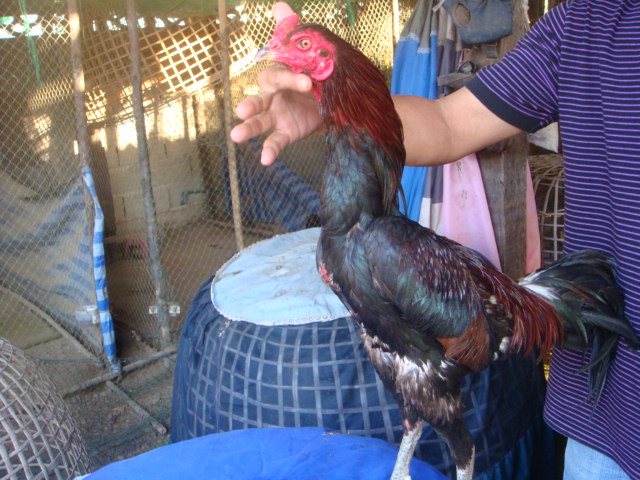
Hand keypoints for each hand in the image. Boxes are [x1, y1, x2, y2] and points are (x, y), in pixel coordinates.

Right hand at [229, 2, 321, 164]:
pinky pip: (276, 142)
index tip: (306, 81)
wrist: (328, 97)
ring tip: (236, 136)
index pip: (277, 75)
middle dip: (250, 105)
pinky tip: (265, 160)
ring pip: (259, 122)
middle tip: (241, 111)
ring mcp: (276, 116)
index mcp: (276, 76)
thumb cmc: (312, 72)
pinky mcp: (286, 132)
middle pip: (257, 100)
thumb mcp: (306, 52)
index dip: (290, 78)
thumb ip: (290, 31)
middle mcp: (271, 97)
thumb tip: (279, 5)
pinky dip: (270, 150)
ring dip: (248, 129)